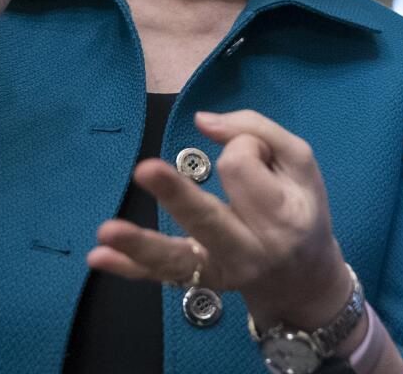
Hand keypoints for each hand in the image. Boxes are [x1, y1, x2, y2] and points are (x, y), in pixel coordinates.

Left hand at [87, 109, 351, 331]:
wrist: (305, 280)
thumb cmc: (301, 208)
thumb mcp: (299, 163)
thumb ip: (257, 130)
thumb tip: (203, 120)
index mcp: (281, 215)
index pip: (241, 166)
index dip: (241, 145)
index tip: (256, 153)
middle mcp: (250, 250)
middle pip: (209, 216)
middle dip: (176, 194)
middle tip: (144, 169)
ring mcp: (220, 271)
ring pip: (177, 258)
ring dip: (140, 244)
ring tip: (106, 232)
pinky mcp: (198, 281)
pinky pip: (160, 275)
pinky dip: (128, 268)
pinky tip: (98, 258)